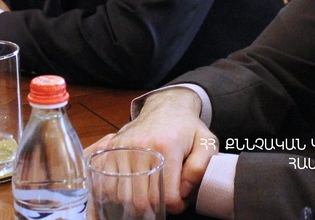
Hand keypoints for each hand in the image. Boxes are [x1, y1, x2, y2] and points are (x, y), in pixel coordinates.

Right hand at [87, 88, 217, 214]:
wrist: (166, 107)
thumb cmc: (187, 129)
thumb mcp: (207, 143)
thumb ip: (200, 168)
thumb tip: (183, 191)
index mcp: (167, 146)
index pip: (167, 195)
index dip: (176, 206)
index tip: (180, 201)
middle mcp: (141, 147)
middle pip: (141, 199)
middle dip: (156, 207)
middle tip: (165, 198)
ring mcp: (123, 148)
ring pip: (123, 196)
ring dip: (136, 203)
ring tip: (150, 194)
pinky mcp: (111, 149)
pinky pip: (108, 185)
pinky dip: (119, 195)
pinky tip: (134, 189)